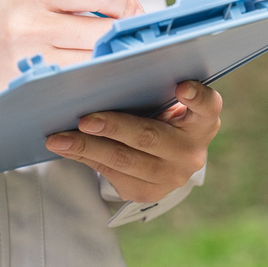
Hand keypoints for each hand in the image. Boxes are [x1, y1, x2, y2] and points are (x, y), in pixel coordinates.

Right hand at [0, 0, 144, 100]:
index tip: (133, 12)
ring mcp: (32, 58)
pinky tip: (96, 74)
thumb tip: (133, 5)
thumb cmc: (10, 23)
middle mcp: (32, 22)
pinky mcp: (33, 86)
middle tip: (131, 39)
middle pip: (105, 30)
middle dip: (126, 35)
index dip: (127, 2)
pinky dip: (95, 78)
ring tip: (114, 57)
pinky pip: (81, 83)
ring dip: (113, 60)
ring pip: (96, 60)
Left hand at [44, 80, 223, 202]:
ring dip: (87, 148)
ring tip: (59, 139)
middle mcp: (191, 151)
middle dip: (113, 127)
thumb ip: (151, 90)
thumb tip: (101, 74)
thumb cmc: (161, 118)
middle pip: (149, 136)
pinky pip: (111, 175)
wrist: (166, 160)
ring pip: (123, 161)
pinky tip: (66, 148)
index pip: (207, 106)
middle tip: (86, 120)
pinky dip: (85, 159)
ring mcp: (170, 176)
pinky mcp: (147, 192)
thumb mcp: (166, 104)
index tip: (182, 86)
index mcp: (202, 121)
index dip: (196, 96)